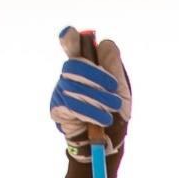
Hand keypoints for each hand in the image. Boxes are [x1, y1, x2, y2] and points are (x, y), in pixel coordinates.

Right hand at [50, 26, 130, 159]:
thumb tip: (105, 43)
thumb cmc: (115, 114)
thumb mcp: (122, 91)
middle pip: (75, 63)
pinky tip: (101, 120)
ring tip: (113, 108)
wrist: (108, 144)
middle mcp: (70, 74)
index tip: (70, 34)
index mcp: (85, 65)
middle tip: (114, 89)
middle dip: (97, 76)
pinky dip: (90, 111)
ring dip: (98, 96)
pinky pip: (70, 103)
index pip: (72, 44)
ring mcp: (61, 89)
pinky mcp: (56, 107)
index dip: (69, 38)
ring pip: (73, 83)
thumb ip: (115, 68)